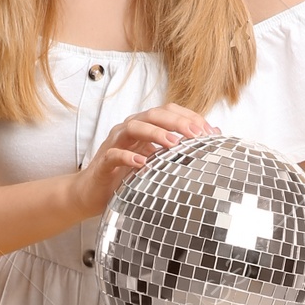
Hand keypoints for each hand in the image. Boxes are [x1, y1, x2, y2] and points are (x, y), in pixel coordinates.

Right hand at [68, 102, 219, 223]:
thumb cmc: (126, 176)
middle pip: (153, 114)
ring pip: (134, 127)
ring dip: (155, 133)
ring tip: (173, 143)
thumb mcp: (157, 162)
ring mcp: (115, 144)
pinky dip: (128, 157)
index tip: (210, 132)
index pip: (169, 111)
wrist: (92, 193)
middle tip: (197, 134)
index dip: (190, 117)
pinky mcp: (103, 162)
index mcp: (144, 127)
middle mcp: (129, 129)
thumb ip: (178, 149)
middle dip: (177, 122)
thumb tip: (213, 136)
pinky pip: (114, 154)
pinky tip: (142, 163)